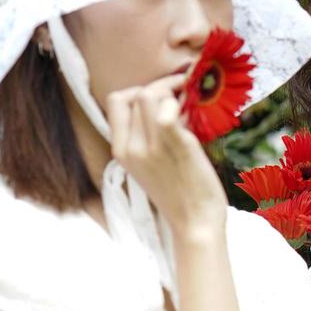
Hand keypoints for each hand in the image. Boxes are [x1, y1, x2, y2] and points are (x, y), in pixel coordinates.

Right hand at [106, 74, 227, 237]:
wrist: (194, 223)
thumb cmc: (179, 194)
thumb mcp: (150, 166)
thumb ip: (148, 138)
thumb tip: (166, 104)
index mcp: (121, 151)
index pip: (116, 100)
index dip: (138, 90)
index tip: (160, 96)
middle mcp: (131, 147)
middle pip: (136, 93)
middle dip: (162, 87)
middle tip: (182, 96)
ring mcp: (151, 147)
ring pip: (150, 94)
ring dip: (173, 92)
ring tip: (189, 107)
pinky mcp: (175, 147)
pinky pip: (167, 111)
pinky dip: (180, 104)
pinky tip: (192, 117)